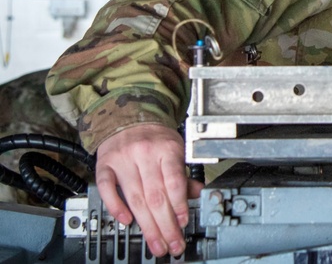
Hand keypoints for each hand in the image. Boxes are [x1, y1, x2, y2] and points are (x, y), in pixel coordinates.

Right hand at [95, 124, 203, 258]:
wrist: (128, 116)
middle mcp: (144, 153)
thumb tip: (197, 193)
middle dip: (165, 224)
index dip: (179, 204)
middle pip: (155, 195)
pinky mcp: (105, 165)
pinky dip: (116, 206)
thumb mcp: (175, 148)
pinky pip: (107, 189)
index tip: (183, 222)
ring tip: (156, 242)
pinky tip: (126, 221)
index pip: (174, 180)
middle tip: (171, 244)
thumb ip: (183, 173)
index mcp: (167, 148)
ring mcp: (123, 159)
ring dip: (146, 224)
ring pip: (135, 197)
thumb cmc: (155, 136)